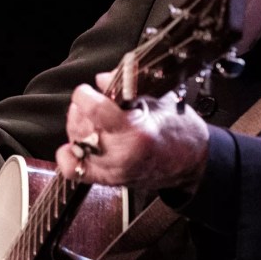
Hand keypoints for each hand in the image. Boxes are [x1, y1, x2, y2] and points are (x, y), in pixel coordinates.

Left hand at [55, 72, 209, 191]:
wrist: (191, 164)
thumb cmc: (180, 132)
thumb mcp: (161, 101)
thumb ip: (128, 88)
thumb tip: (103, 79)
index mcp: (137, 133)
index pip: (96, 111)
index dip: (86, 95)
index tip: (87, 90)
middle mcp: (122, 156)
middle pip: (81, 126)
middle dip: (83, 109)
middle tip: (96, 102)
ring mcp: (113, 171)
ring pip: (75, 144)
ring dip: (78, 127)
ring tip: (93, 119)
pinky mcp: (108, 180)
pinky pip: (73, 170)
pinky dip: (69, 154)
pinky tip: (79, 143)